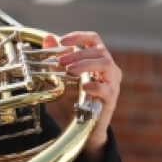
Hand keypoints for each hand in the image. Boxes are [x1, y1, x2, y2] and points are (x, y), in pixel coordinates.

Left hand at [41, 31, 122, 161]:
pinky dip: (95, 86)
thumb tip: (49, 38)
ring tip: (70, 70)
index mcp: (98, 59)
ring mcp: (113, 82)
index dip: (79, 36)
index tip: (62, 41)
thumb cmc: (74, 98)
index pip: (93, 40)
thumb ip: (56, 58)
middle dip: (78, 53)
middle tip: (61, 61)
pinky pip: (108, 89)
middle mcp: (109, 68)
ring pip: (106, 64)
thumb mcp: (60, 77)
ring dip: (86, 64)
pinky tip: (84, 86)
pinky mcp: (112, 98)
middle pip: (99, 50)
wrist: (81, 125)